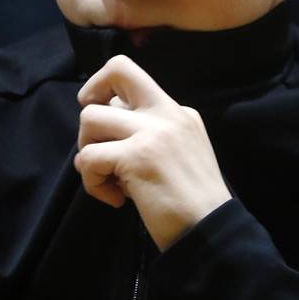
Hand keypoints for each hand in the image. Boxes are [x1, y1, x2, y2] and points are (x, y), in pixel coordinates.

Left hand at [74, 55, 231, 251]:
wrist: (211, 229)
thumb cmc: (193, 200)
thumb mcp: (181, 150)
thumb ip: (151, 131)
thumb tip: (109, 123)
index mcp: (178, 111)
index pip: (130, 73)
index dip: (104, 85)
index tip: (101, 113)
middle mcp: (167, 112)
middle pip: (116, 70)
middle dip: (90, 102)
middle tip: (96, 137)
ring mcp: (152, 132)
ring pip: (90, 117)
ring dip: (87, 152)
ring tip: (109, 179)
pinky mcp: (136, 157)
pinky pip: (88, 158)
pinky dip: (92, 182)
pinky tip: (116, 199)